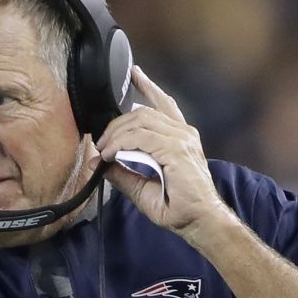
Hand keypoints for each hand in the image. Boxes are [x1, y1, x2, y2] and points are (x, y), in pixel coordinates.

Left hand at [94, 66, 230, 237]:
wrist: (200, 222)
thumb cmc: (179, 208)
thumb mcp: (142, 189)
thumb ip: (122, 173)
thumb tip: (97, 162)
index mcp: (181, 137)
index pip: (163, 104)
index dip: (148, 87)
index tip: (134, 75)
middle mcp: (184, 134)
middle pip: (142, 112)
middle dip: (116, 124)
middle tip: (101, 143)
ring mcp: (182, 140)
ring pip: (140, 121)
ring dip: (116, 134)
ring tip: (104, 151)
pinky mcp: (178, 150)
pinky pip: (142, 137)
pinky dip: (121, 143)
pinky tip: (111, 154)